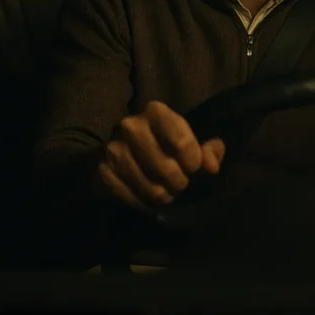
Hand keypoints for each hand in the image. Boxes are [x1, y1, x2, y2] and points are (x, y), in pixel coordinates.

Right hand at [96, 100, 224, 210]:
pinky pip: (129, 196)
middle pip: (166, 168)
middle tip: (180, 185)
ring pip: (149, 186)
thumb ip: (208, 151)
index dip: (193, 162)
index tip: (194, 168)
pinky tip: (147, 198)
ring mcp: (113, 148)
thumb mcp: (189, 141)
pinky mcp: (102, 170)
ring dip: (162, 196)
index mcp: (155, 111)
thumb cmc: (163, 144)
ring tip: (166, 194)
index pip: (182, 143)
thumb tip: (211, 167)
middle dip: (179, 183)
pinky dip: (143, 203)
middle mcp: (130, 125)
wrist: (119, 151)